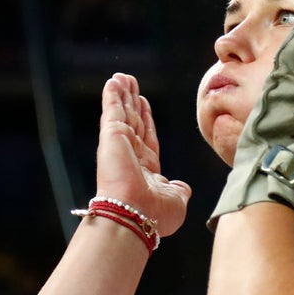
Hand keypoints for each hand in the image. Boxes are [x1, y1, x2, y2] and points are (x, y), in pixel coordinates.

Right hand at [96, 73, 190, 236]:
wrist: (136, 217)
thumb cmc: (155, 215)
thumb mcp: (176, 200)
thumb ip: (179, 190)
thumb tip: (182, 187)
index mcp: (146, 168)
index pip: (146, 136)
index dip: (145, 118)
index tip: (143, 103)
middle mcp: (131, 154)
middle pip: (133, 120)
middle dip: (131, 102)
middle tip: (130, 83)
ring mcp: (120, 144)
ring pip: (122, 112)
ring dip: (122, 94)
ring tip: (122, 77)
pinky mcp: (112, 136)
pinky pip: (112, 110)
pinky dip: (113, 95)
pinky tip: (114, 81)